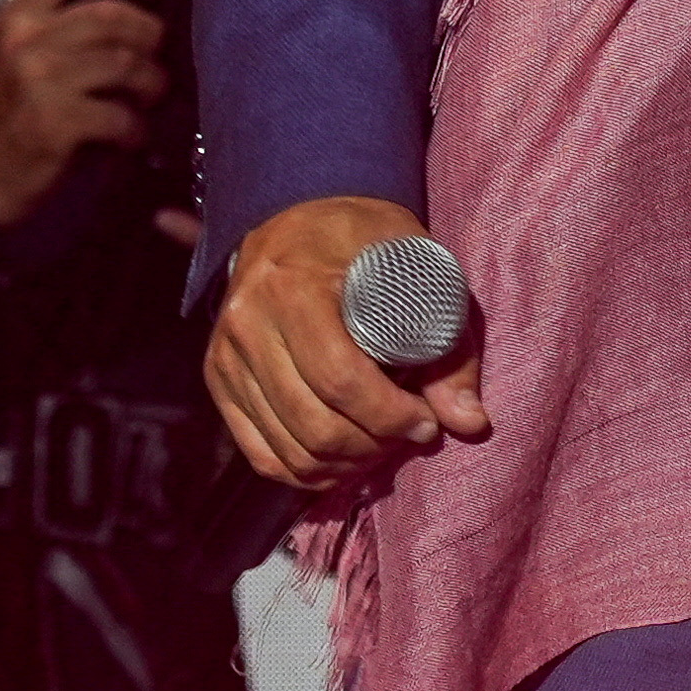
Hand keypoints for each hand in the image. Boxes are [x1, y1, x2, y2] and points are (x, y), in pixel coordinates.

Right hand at [0, 0, 167, 225]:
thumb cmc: (14, 110)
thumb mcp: (23, 56)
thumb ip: (64, 28)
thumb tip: (140, 9)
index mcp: (17, 17)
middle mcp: (25, 40)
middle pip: (110, 14)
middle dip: (149, 33)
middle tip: (159, 55)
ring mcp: (38, 81)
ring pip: (123, 63)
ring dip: (151, 82)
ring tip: (152, 96)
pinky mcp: (54, 122)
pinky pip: (119, 115)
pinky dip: (136, 127)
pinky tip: (132, 136)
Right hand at [203, 193, 490, 490]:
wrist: (297, 217)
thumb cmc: (366, 242)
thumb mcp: (417, 270)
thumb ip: (448, 348)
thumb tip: (471, 423)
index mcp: (295, 285)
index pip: (340, 379)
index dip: (390, 417)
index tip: (425, 422)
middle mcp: (249, 322)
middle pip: (314, 423)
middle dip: (373, 446)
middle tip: (408, 436)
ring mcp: (227, 355)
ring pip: (289, 448)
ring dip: (345, 465)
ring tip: (381, 447)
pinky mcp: (219, 381)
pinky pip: (262, 455)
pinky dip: (307, 472)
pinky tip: (343, 462)